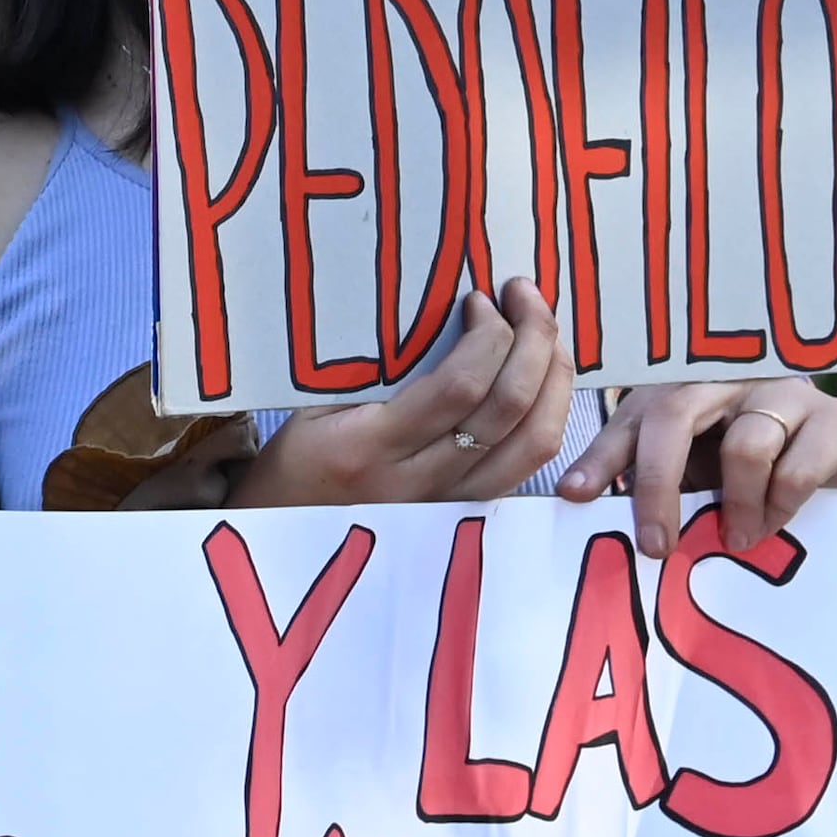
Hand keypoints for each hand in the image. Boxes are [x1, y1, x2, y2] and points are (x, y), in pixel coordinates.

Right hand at [228, 279, 575, 510]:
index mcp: (371, 448)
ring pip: (536, 443)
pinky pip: (528, 465)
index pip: (460, 387)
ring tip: (543, 332)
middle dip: (533, 339)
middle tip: (523, 296)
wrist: (283, 541)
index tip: (479, 300)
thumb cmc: (294, 463)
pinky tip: (540, 379)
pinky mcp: (466, 513)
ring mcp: (449, 505)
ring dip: (553, 377)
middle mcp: (419, 483)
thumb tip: (443, 316)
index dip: (487, 334)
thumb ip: (376, 372)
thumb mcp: (314, 408)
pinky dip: (547, 414)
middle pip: (511, 410)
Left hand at [562, 374, 836, 553]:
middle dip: (657, 485)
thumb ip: (656, 490)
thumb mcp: (694, 482)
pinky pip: (797, 468)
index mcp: (683, 392)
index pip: (632, 419)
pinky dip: (779, 506)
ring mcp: (785, 393)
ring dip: (735, 505)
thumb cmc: (751, 481)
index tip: (575, 495)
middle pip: (675, 414)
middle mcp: (729, 380)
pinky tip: (775, 521)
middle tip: (656, 546)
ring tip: (736, 539)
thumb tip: (590, 514)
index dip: (600, 456)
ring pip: (745, 445)